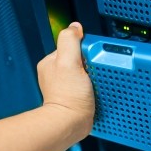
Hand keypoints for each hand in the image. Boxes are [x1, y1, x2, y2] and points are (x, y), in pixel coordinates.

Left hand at [37, 22, 94, 137]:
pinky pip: (88, 86)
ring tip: (98, 84)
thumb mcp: (68, 62)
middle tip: (96, 73)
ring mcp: (67, 86)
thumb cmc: (68, 97)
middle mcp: (57, 74)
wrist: (70, 124)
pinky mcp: (76, 97)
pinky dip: (95, 88)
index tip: (92, 59)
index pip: (73, 47)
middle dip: (92, 64)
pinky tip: (98, 92)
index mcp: (51, 62)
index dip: (86, 50)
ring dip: (95, 77)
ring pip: (86, 73)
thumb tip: (75, 27)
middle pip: (81, 59)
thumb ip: (69, 41)